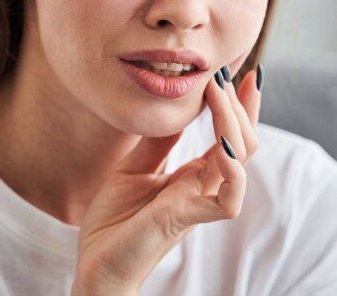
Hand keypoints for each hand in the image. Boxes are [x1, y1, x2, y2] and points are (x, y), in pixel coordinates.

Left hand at [71, 66, 262, 294]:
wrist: (94, 266)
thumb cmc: (113, 222)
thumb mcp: (133, 167)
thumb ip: (158, 142)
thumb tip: (175, 107)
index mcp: (192, 175)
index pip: (228, 135)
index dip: (240, 105)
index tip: (243, 70)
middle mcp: (201, 186)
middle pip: (242, 142)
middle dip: (241, 105)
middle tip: (227, 72)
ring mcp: (197, 202)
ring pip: (239, 161)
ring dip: (235, 123)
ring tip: (220, 93)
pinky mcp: (185, 219)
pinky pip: (228, 200)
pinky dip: (232, 173)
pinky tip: (222, 147)